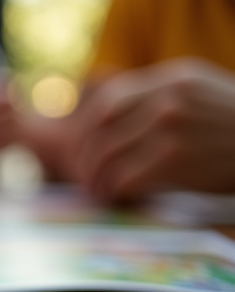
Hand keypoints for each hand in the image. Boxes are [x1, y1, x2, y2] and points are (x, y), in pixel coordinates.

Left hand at [69, 59, 234, 201]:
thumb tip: (99, 110)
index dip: (86, 129)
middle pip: (100, 129)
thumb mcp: (198, 92)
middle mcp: (167, 99)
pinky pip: (124, 178)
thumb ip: (155, 96)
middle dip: (85, 157)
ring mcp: (170, 128)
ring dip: (95, 179)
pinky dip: (112, 191)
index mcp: (171, 79)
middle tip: (86, 176)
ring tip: (99, 190)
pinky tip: (116, 197)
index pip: (107, 101)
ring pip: (107, 155)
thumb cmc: (231, 127)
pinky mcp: (174, 159)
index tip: (85, 148)